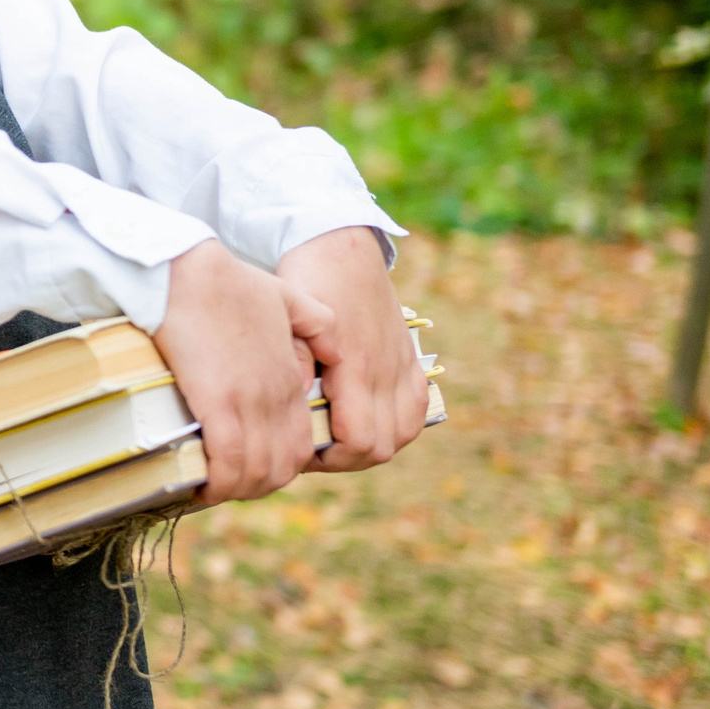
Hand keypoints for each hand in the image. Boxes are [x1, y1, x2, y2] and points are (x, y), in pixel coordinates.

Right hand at [153, 239, 329, 504]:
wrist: (185, 272)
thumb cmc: (227, 281)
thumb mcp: (287, 297)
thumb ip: (316, 327)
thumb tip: (326, 358)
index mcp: (292, 378)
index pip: (300, 444)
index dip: (278, 465)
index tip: (248, 466)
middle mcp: (276, 397)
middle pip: (282, 467)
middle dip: (258, 485)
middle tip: (228, 483)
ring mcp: (248, 403)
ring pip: (258, 472)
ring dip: (237, 489)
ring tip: (212, 488)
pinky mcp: (217, 405)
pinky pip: (229, 463)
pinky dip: (218, 482)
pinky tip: (202, 485)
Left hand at [279, 226, 427, 472]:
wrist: (341, 249)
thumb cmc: (305, 283)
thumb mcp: (290, 320)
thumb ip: (294, 362)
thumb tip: (300, 404)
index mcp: (354, 365)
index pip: (358, 441)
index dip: (331, 458)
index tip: (303, 449)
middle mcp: (385, 371)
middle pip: (381, 448)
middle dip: (346, 459)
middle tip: (314, 448)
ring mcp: (402, 366)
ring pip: (403, 434)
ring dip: (373, 445)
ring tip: (339, 438)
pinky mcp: (411, 360)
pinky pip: (418, 409)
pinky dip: (398, 426)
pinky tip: (371, 422)